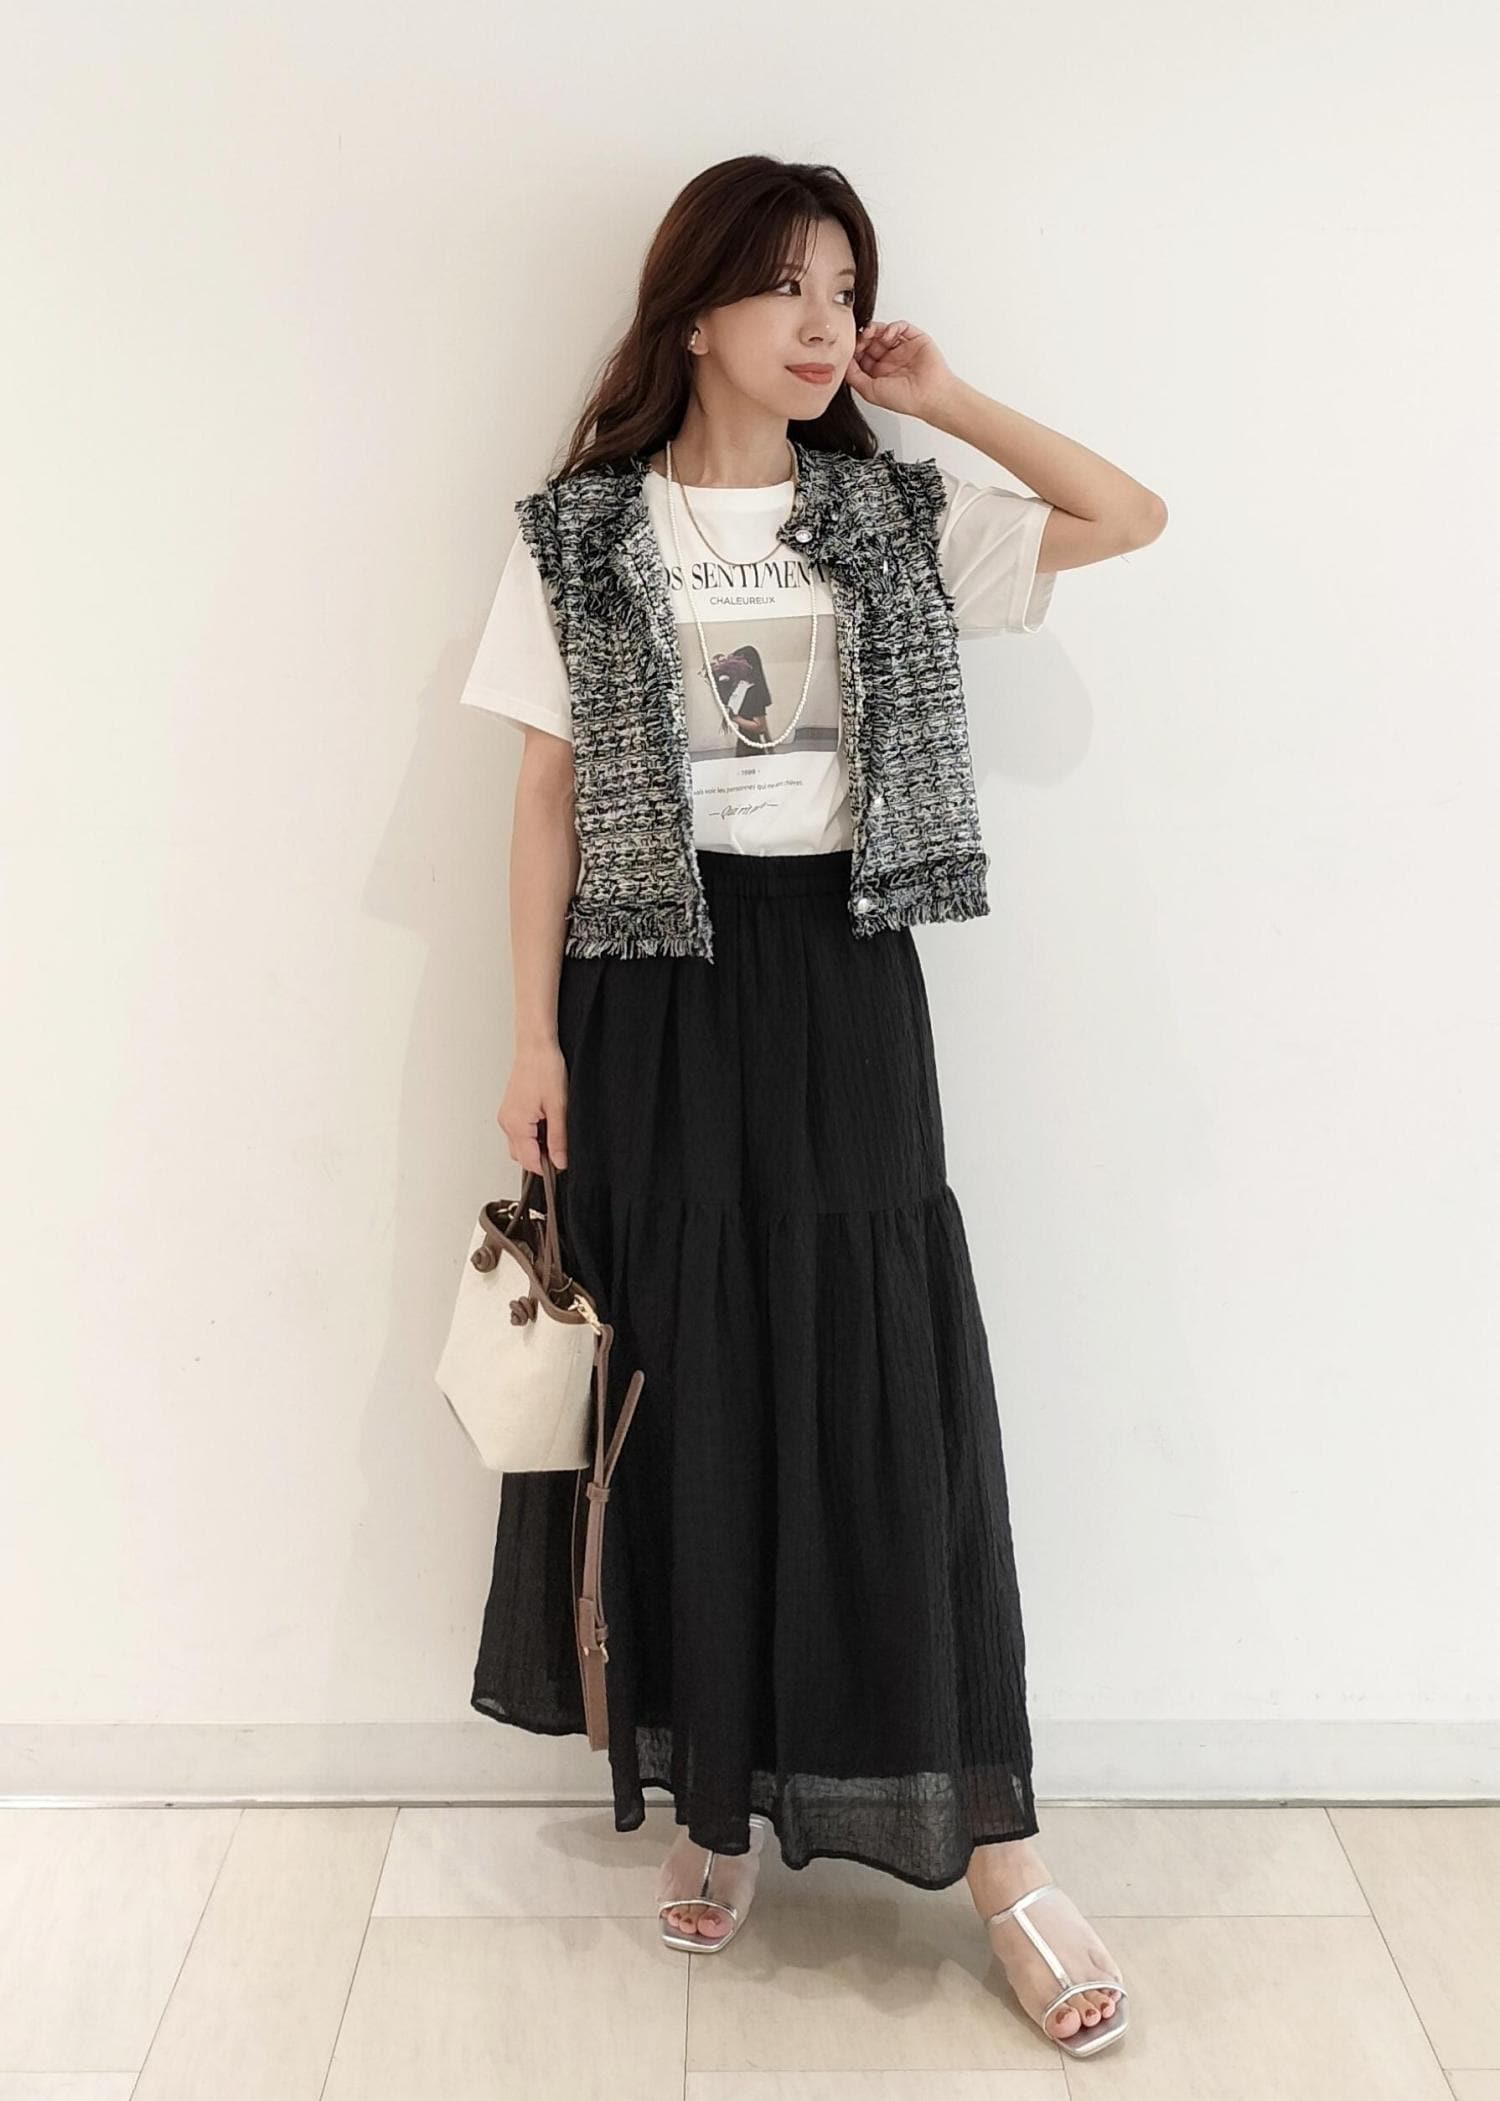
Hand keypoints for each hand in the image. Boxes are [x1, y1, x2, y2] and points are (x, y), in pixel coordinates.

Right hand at [498, 1044, 568, 1170]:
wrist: (536, 1047)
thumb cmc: (545, 1069)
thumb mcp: (559, 1108)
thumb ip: (558, 1139)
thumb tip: (560, 1162)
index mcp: (517, 1125)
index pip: (530, 1162)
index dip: (548, 1168)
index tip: (563, 1163)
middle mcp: (507, 1122)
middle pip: (522, 1157)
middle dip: (542, 1158)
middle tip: (561, 1146)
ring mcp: (507, 1116)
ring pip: (520, 1145)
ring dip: (537, 1146)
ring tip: (554, 1128)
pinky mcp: (510, 1110)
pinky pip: (519, 1132)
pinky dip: (533, 1134)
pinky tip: (547, 1121)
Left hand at [844, 319, 955, 419]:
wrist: (930, 395)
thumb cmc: (905, 399)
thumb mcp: (869, 391)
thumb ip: (854, 376)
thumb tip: (843, 362)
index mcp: (879, 373)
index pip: (861, 355)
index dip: (854, 350)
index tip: (849, 348)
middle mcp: (890, 360)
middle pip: (871, 341)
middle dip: (862, 338)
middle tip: (860, 339)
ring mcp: (902, 349)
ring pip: (884, 332)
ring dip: (875, 329)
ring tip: (870, 333)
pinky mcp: (915, 339)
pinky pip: (901, 326)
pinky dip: (892, 326)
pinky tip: (888, 334)